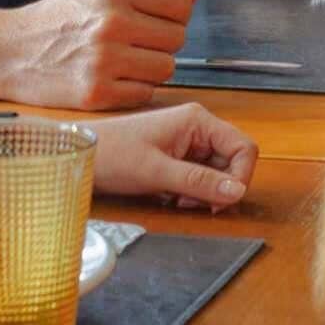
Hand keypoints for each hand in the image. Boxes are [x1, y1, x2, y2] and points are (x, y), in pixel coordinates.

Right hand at [0, 0, 196, 108]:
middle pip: (177, 38)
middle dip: (162, 41)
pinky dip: (135, 88)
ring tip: (124, 60)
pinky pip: (145, 93)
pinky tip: (113, 78)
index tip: (160, 18)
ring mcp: (105, 61)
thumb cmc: (57, 20)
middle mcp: (112, 23)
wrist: (7, 52)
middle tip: (135, 41)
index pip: (180, 4)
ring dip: (151, 67)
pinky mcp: (97, 94)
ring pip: (166, 68)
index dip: (175, 13)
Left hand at [88, 101, 258, 210]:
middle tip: (191, 204)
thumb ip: (199, 181)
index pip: (243, 147)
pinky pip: (199, 178)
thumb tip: (237, 192)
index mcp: (197, 121)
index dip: (241, 176)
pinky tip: (171, 198)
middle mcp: (196, 128)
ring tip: (177, 200)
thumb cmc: (112, 154)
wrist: (80, 156)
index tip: (222, 201)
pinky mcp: (176, 157)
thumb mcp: (156, 172)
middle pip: (231, 162)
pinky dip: (191, 193)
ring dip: (204, 193)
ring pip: (216, 173)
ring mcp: (186, 142)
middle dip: (218, 189)